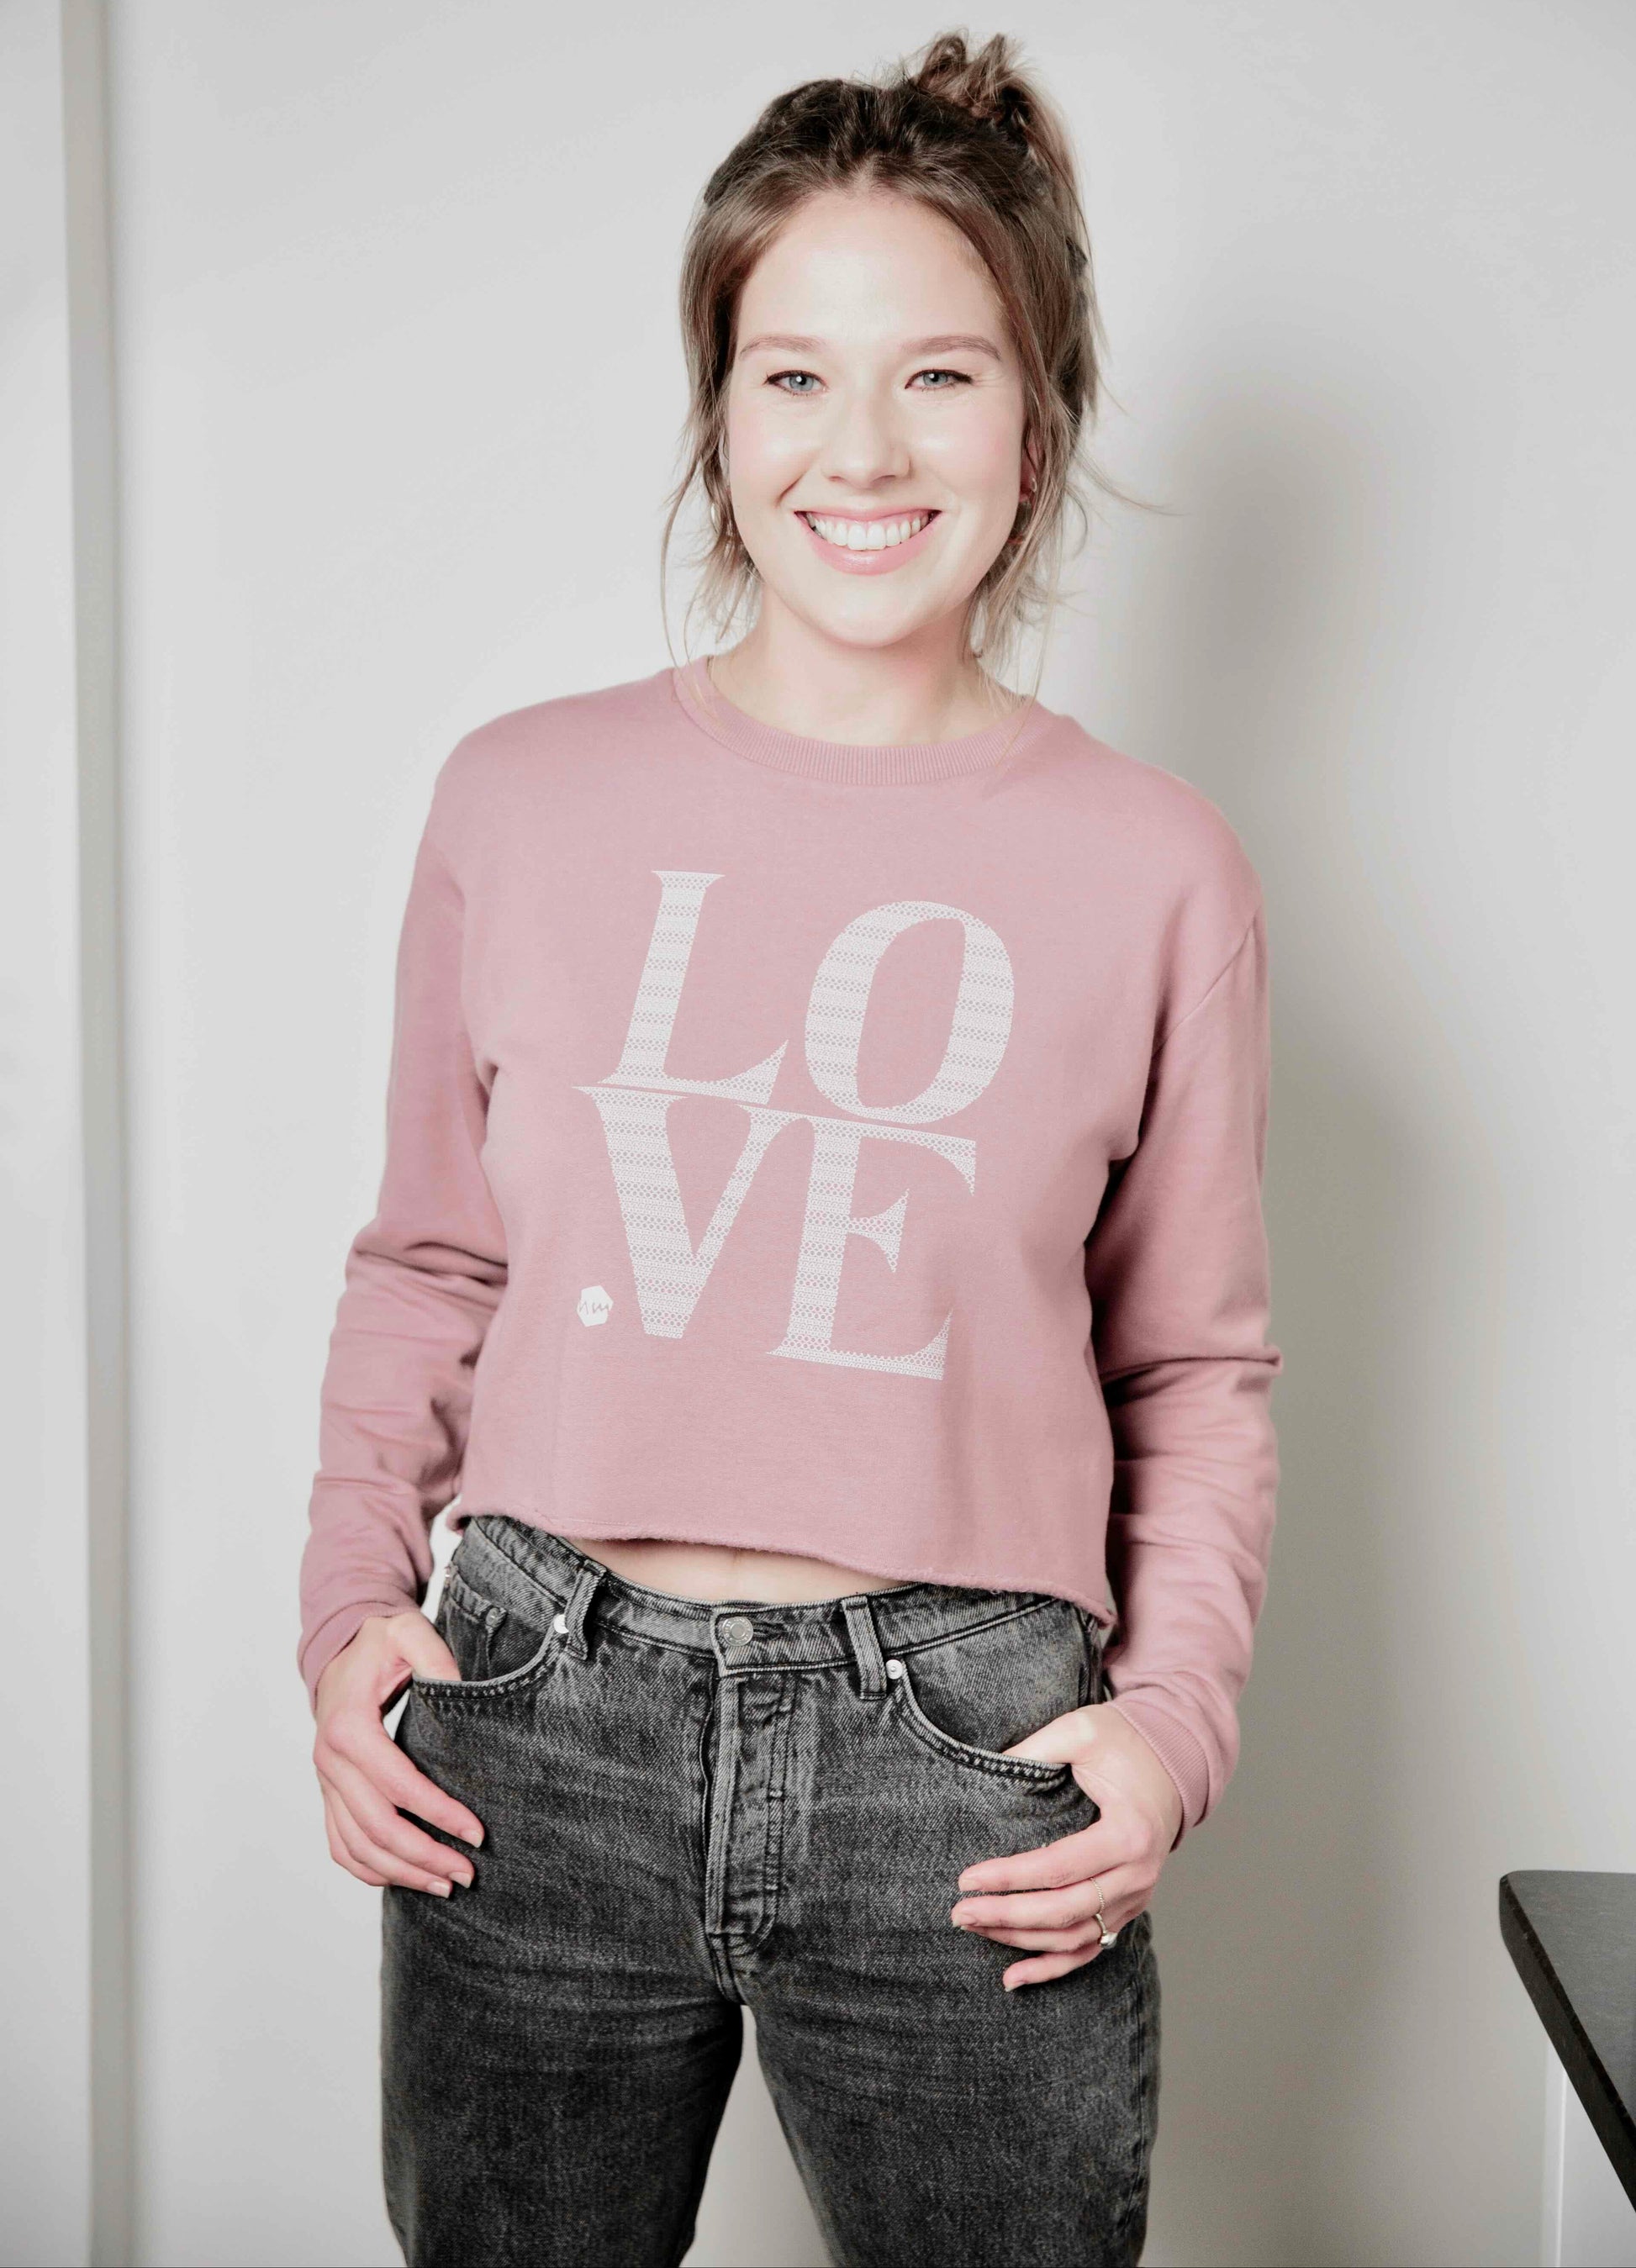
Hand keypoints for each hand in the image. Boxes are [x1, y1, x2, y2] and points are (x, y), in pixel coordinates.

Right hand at [312, 1610, 486, 1895]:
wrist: (341, 1648)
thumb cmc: (380, 1642)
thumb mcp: (409, 1633)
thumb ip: (437, 1658)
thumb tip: (466, 1694)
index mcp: (349, 1727)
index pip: (398, 1785)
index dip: (438, 1814)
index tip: (477, 1834)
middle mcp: (330, 1760)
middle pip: (376, 1827)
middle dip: (424, 1856)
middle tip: (467, 1874)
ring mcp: (325, 1780)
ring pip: (357, 1845)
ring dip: (400, 1873)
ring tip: (444, 1885)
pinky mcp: (328, 1792)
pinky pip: (340, 1844)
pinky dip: (368, 1869)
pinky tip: (403, 1879)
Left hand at [948, 1701, 1183, 1989]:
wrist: (1169, 1762)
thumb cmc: (1123, 1743)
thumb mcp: (1081, 1732)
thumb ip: (1035, 1749)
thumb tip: (985, 1769)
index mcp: (1128, 1833)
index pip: (1059, 1867)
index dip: (1010, 1878)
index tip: (967, 1879)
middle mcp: (1138, 1874)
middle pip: (1064, 1910)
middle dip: (1006, 1915)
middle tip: (960, 1912)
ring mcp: (1136, 1897)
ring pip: (1073, 1937)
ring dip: (1021, 1940)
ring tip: (975, 1929)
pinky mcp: (1127, 1908)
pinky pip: (1090, 1949)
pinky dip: (1052, 1968)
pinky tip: (1013, 1978)